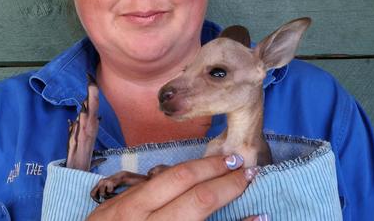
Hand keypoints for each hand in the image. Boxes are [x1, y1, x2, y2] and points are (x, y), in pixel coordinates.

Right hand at [87, 154, 260, 219]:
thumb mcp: (114, 213)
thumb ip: (143, 196)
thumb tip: (182, 178)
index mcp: (132, 208)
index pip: (178, 179)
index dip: (208, 167)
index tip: (230, 159)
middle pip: (197, 201)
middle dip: (228, 183)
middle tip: (249, 172)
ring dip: (238, 220)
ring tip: (259, 207)